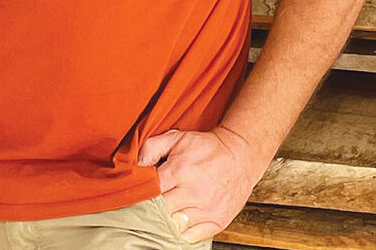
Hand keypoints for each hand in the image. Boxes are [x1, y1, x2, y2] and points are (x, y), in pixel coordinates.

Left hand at [138, 126, 266, 242]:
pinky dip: (182, 233)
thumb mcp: (175, 138)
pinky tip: (177, 223)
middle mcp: (193, 193)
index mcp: (179, 171)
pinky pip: (192, 237)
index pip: (149, 191)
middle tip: (145, 206)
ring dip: (165, 222)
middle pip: (160, 210)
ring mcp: (207, 210)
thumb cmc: (205, 148)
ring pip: (174, 226)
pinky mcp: (218, 221)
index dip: (139, 194)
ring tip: (161, 214)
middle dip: (150, 209)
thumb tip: (134, 165)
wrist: (240, 156)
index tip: (135, 193)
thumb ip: (150, 149)